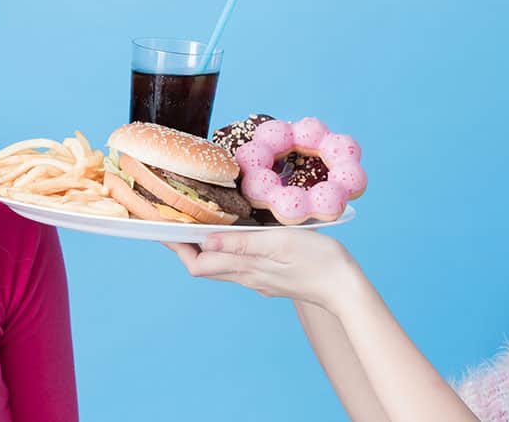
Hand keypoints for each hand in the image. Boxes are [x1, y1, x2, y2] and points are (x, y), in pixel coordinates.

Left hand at [162, 229, 358, 312]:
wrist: (347, 288)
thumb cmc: (318, 261)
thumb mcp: (279, 244)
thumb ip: (242, 244)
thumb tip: (206, 242)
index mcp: (245, 268)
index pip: (198, 264)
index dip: (177, 248)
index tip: (162, 228)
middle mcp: (246, 277)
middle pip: (204, 266)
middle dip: (184, 245)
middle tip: (173, 220)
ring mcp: (258, 279)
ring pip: (220, 265)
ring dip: (204, 247)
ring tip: (195, 223)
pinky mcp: (270, 277)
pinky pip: (238, 264)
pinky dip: (225, 248)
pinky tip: (231, 234)